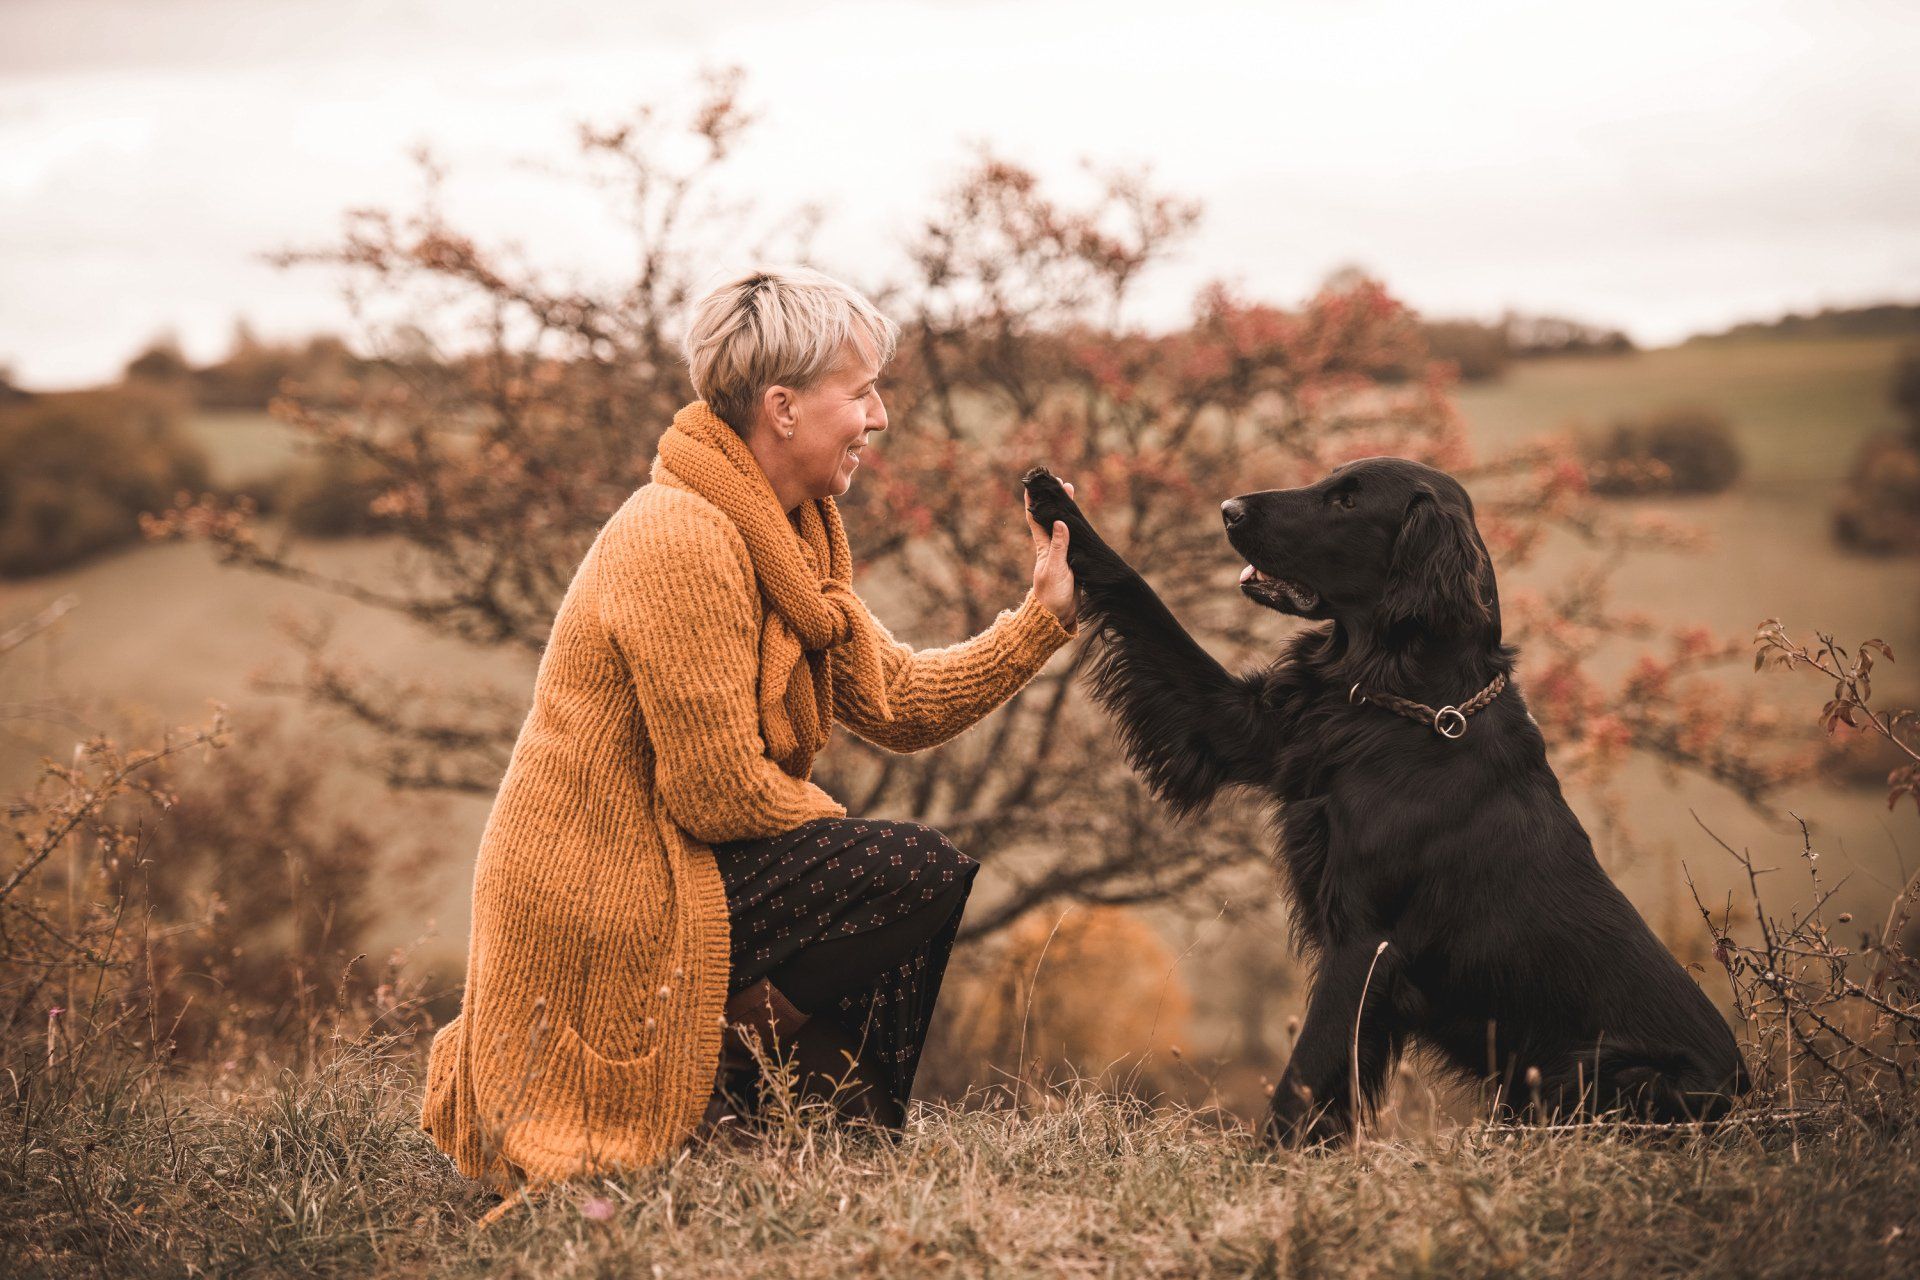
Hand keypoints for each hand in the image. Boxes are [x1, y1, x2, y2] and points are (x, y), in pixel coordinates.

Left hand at [1025, 478, 1076, 629]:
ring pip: (1064, 527)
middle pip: (1051, 518)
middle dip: (1054, 501)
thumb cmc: (1052, 594)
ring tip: (1070, 493)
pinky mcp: (1073, 561)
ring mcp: (1062, 554)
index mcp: (1043, 547)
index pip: (1035, 519)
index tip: (1033, 484)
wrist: (1058, 615)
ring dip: (1066, 510)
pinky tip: (1079, 520)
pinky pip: (1074, 539)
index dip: (1033, 502)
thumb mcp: (1055, 569)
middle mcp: (1051, 547)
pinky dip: (1076, 527)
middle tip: (1059, 482)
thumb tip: (1061, 522)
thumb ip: (1059, 546)